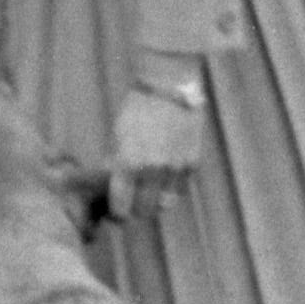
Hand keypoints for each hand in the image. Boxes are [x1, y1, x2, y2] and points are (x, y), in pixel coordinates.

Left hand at [108, 79, 206, 221]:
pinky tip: (159, 182)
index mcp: (130, 163)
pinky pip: (179, 190)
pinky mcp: (192, 165)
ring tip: (143, 197)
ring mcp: (176, 169)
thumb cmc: (137, 110)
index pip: (122, 206)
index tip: (114, 213)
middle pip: (145, 212)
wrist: (169, 90)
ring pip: (165, 205)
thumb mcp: (118, 135)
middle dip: (134, 212)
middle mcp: (155, 170)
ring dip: (153, 205)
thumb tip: (113, 186)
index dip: (117, 213)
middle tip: (127, 208)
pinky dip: (168, 190)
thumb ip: (117, 164)